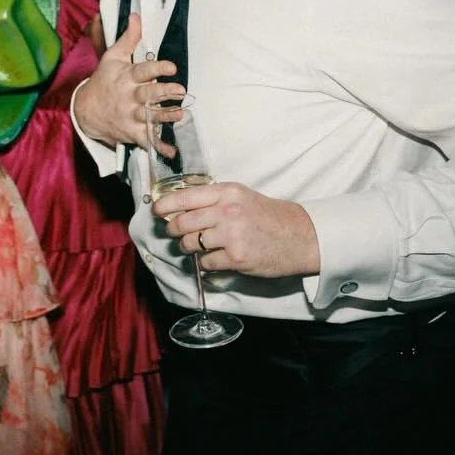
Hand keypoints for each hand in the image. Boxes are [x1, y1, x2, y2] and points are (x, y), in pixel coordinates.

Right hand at [74, 14, 185, 149]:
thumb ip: (128, 38)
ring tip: (180, 115)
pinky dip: (159, 147)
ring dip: (165, 117)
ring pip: (149, 117)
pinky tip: (171, 151)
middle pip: (148, 94)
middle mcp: (129, 96)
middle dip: (163, 93)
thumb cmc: (103, 80)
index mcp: (126, 77)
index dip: (157, 68)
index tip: (171, 67)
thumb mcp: (112, 57)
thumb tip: (136, 16)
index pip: (142, 71)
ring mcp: (130, 116)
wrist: (85, 110)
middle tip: (180, 91)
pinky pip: (146, 140)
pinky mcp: (131, 132)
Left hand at [154, 181, 319, 277]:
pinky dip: (205, 263)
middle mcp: (227, 211)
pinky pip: (205, 262)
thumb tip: (177, 207)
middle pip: (181, 223)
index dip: (163, 205)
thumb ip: (212, 199)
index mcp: (226, 192)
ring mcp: (232, 235)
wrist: (299, 236)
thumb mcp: (240, 197)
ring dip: (188, 247)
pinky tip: (215, 258)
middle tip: (175, 233)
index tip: (155, 211)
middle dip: (173, 230)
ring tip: (196, 246)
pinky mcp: (236, 258)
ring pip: (190, 243)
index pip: (184, 197)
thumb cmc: (267, 216)